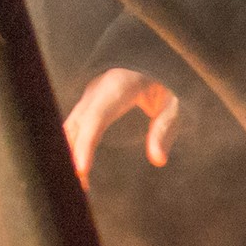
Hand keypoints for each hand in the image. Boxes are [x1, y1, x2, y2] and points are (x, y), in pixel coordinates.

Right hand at [62, 66, 179, 183]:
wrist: (153, 56)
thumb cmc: (167, 78)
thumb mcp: (176, 102)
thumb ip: (166, 128)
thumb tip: (158, 160)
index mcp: (117, 86)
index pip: (96, 118)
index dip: (86, 144)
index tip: (81, 170)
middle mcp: (96, 90)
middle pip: (75, 125)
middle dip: (71, 156)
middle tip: (75, 189)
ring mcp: (89, 97)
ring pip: (69, 128)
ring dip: (69, 155)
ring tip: (78, 187)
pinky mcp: (88, 105)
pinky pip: (74, 128)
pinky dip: (71, 149)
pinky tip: (78, 172)